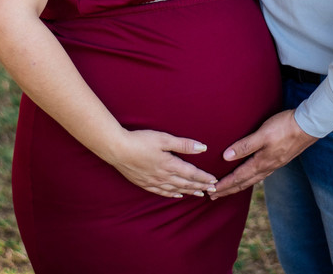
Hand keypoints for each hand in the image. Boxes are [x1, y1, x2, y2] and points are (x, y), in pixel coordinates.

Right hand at [105, 129, 219, 198]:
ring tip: (199, 194)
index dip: (204, 178)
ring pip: (175, 189)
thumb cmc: (140, 140)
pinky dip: (172, 194)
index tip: (214, 181)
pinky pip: (162, 192)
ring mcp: (153, 181)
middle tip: (212, 190)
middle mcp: (163, 176)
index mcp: (170, 164)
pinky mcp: (144, 183)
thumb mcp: (164, 138)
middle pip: (186, 183)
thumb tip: (202, 147)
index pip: (192, 173)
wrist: (117, 149)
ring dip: (189, 191)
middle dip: (200, 186)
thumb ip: (183, 144)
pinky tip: (177, 195)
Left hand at [209, 110, 315, 199]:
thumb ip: (244, 146)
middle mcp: (267, 167)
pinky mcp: (278, 159)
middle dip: (228, 190)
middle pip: (244, 183)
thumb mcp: (262, 135)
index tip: (211, 191)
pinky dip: (249, 178)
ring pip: (252, 179)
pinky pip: (260, 174)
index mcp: (261, 163)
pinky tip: (250, 176)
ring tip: (228, 189)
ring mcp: (274, 164)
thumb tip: (226, 157)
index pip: (238, 178)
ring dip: (238, 185)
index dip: (224, 185)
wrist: (309, 126)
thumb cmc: (284, 127)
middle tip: (213, 196)